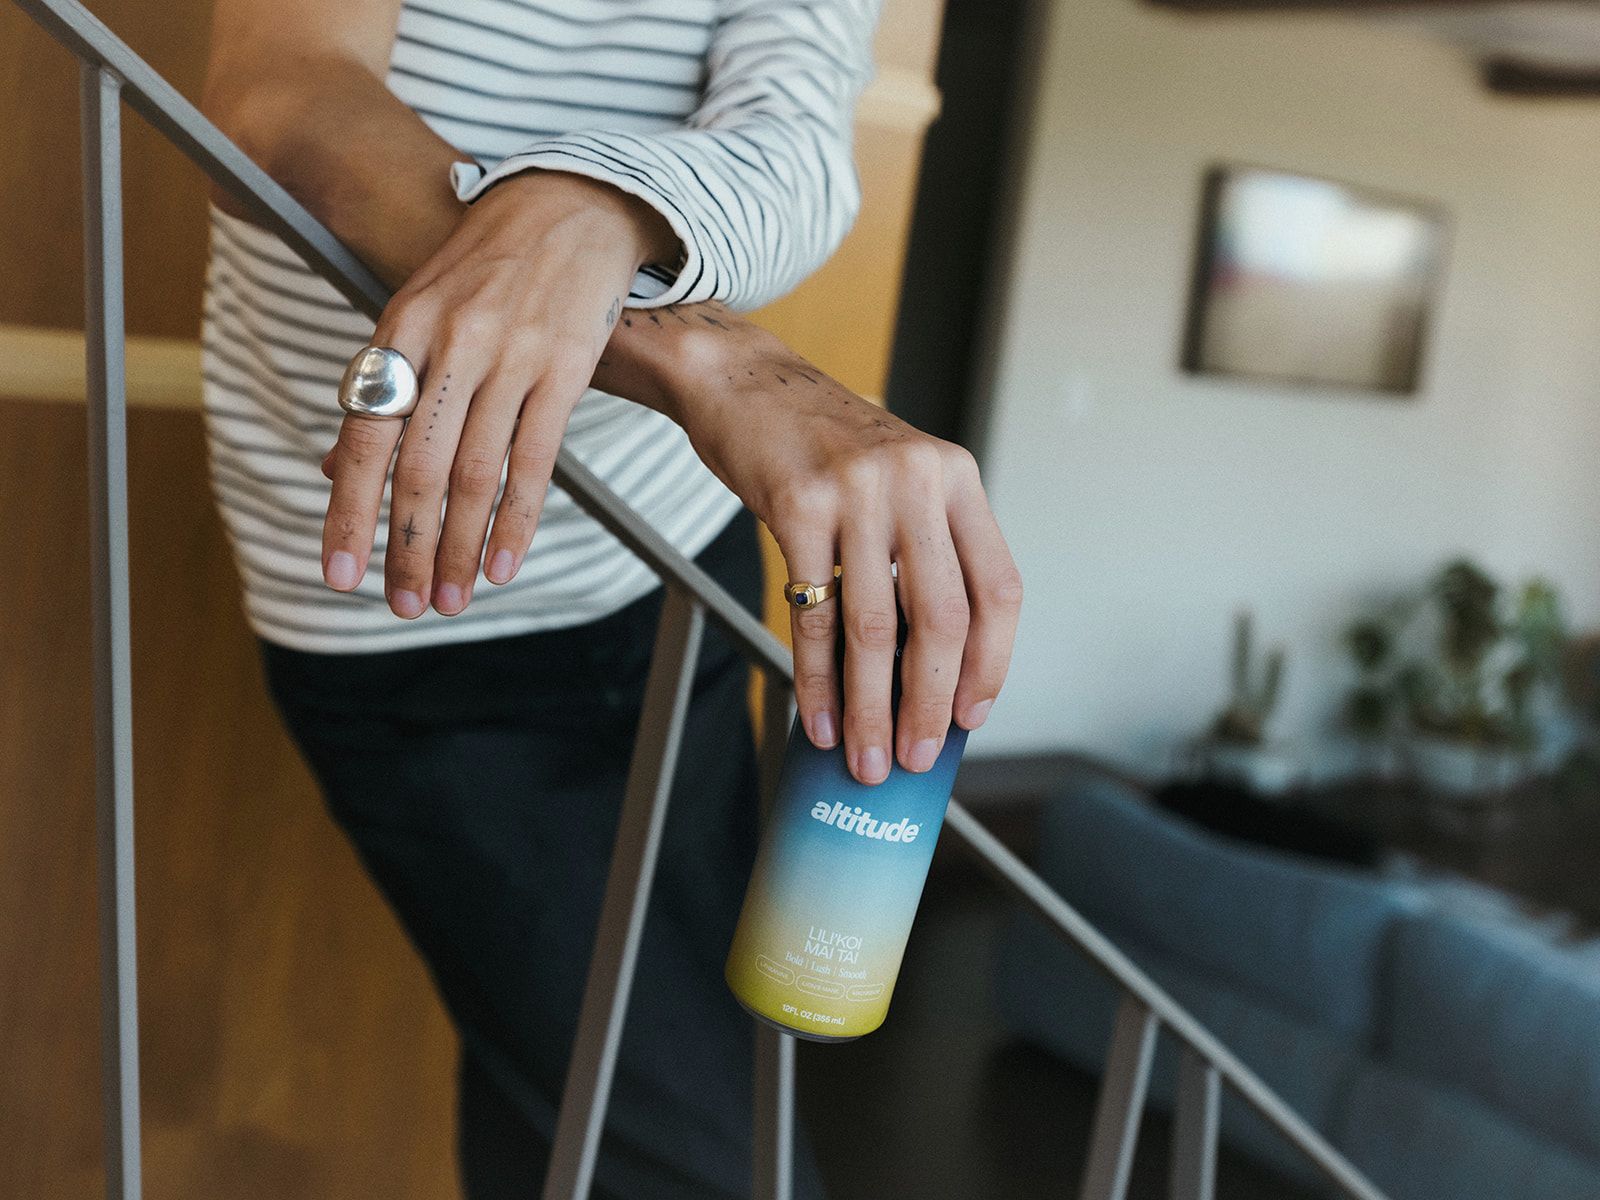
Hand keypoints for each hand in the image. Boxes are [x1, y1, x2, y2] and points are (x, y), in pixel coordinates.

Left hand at [320, 171, 676, 616]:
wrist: (570, 208)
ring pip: (476, 474)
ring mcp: (511, 356)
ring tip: (452, 598)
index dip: (348, 512)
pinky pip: (536, 461)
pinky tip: (504, 563)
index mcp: (401, 330)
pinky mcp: (564, 368)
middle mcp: (451, 344)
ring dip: (461, 548)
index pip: (364, 438)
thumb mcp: (416, 313)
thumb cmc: (485, 270)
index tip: (340, 576)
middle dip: (408, 548)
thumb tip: (331, 470)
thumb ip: (381, 388)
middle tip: (404, 606)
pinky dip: (517, 521)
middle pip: (419, 469)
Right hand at [652, 314, 1022, 785]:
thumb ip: (920, 555)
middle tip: (918, 757)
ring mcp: (858, 489)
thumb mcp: (895, 481)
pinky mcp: (798, 503)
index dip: (992, 663)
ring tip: (868, 757)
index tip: (972, 715)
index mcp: (956, 478)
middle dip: (931, 704)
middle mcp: (918, 480)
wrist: (745, 384)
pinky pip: (814, 614)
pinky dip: (817, 680)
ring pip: (876, 627)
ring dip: (873, 709)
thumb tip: (924, 676)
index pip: (999, 587)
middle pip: (944, 619)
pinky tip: (817, 716)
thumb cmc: (821, 448)